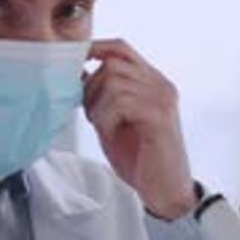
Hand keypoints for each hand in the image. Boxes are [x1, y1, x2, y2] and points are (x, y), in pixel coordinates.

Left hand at [84, 38, 195, 218]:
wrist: (165, 190)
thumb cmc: (139, 158)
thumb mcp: (114, 120)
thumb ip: (102, 97)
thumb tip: (77, 75)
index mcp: (151, 82)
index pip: (121, 49)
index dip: (94, 49)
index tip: (74, 63)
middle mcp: (160, 85)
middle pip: (113, 63)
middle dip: (91, 87)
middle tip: (91, 114)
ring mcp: (162, 99)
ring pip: (114, 81)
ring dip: (97, 104)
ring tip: (101, 125)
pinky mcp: (159, 116)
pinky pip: (121, 102)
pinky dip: (106, 117)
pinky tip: (109, 132)